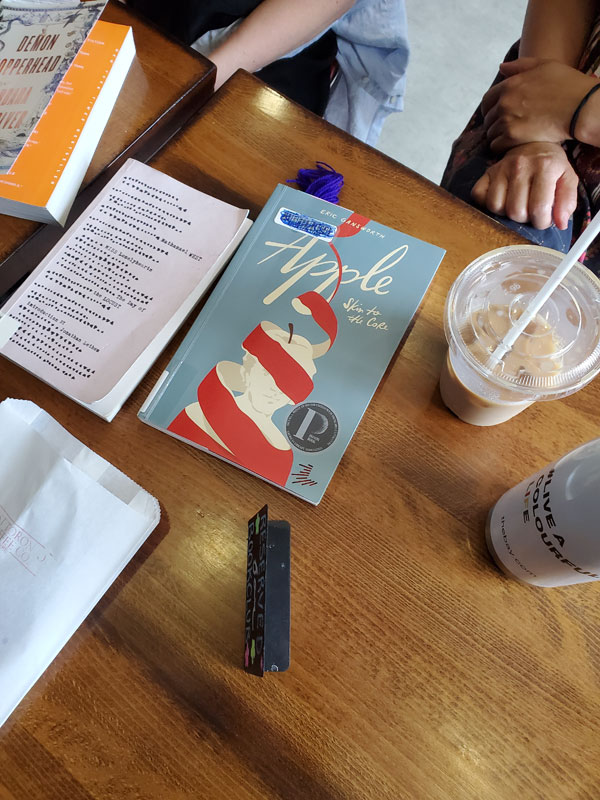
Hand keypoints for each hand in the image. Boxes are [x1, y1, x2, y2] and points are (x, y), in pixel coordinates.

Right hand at [471, 142, 577, 229]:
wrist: (534, 143)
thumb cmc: (551, 166)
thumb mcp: (567, 179)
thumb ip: (568, 202)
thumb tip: (561, 224)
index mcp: (545, 167)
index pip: (538, 209)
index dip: (541, 222)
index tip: (543, 218)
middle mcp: (521, 165)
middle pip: (515, 211)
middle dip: (524, 218)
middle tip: (530, 210)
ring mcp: (501, 167)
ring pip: (495, 206)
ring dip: (505, 212)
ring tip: (516, 204)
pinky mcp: (488, 172)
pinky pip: (478, 196)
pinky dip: (486, 203)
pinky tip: (501, 199)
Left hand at [481, 57, 596, 151]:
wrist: (580, 107)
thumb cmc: (567, 85)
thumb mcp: (544, 66)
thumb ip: (520, 66)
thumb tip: (501, 67)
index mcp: (509, 85)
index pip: (487, 100)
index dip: (489, 109)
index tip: (496, 114)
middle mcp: (504, 103)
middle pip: (488, 119)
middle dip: (495, 123)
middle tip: (507, 128)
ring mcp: (507, 120)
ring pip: (491, 133)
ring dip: (498, 136)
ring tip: (511, 137)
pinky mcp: (513, 137)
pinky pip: (496, 146)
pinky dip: (501, 147)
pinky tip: (512, 146)